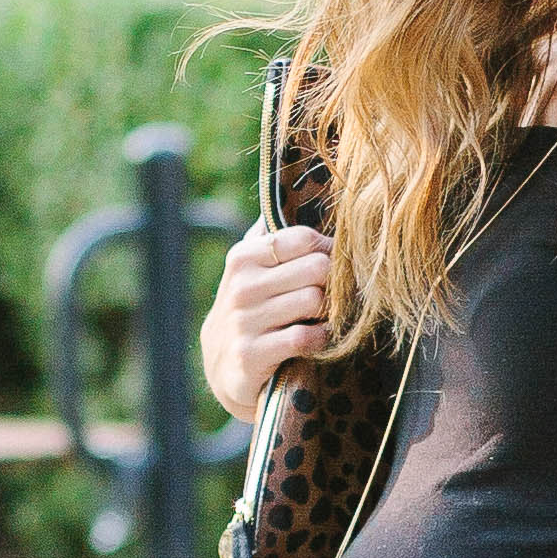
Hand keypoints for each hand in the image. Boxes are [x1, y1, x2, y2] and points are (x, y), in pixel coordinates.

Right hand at [202, 218, 332, 424]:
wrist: (223, 365)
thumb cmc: (250, 307)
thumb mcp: (251, 268)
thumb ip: (270, 235)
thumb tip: (293, 192)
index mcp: (244, 256)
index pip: (304, 238)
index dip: (329, 251)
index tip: (332, 265)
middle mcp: (241, 286)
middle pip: (317, 269)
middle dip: (332, 283)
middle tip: (332, 295)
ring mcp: (244, 321)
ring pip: (314, 301)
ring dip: (328, 312)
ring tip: (323, 316)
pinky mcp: (251, 355)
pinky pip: (306, 337)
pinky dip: (321, 338)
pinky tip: (317, 338)